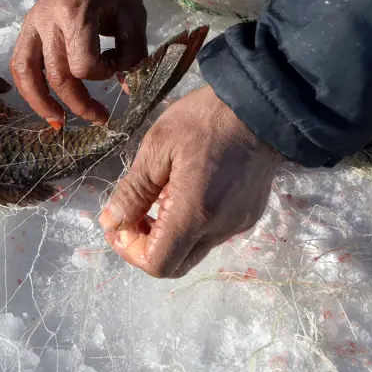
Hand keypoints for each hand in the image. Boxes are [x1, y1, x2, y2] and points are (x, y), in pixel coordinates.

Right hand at [11, 0, 146, 128]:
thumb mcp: (133, 15)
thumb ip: (133, 52)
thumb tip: (126, 88)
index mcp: (77, 13)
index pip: (83, 63)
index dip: (103, 74)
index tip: (117, 65)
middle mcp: (48, 21)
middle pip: (58, 75)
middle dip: (80, 103)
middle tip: (101, 118)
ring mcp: (32, 25)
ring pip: (29, 74)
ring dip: (43, 105)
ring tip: (60, 125)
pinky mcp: (26, 29)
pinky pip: (19, 65)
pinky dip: (28, 90)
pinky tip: (44, 107)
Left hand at [98, 85, 282, 277]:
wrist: (260, 106)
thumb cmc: (204, 120)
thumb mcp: (158, 148)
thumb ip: (133, 191)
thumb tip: (111, 222)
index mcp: (194, 213)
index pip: (157, 264)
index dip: (129, 252)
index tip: (117, 225)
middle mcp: (219, 229)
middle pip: (175, 265)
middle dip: (145, 247)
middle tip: (130, 217)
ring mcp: (237, 224)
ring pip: (193, 250)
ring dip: (166, 236)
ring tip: (155, 199)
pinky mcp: (247, 214)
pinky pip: (211, 235)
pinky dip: (188, 226)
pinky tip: (181, 193)